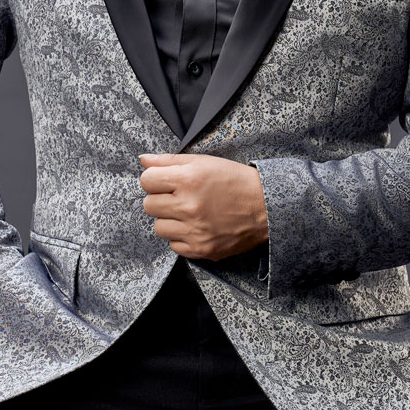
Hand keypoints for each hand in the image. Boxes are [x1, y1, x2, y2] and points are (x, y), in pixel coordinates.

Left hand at [138, 152, 268, 261]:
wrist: (266, 207)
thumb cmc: (236, 181)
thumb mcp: (204, 162)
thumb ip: (169, 161)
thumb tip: (143, 160)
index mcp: (189, 180)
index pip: (147, 181)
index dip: (155, 179)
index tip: (166, 182)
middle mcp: (189, 206)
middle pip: (148, 205)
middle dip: (160, 200)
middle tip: (178, 197)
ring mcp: (195, 230)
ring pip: (159, 228)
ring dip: (170, 220)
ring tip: (188, 213)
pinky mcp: (201, 249)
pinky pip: (174, 246)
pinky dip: (182, 237)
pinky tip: (196, 227)